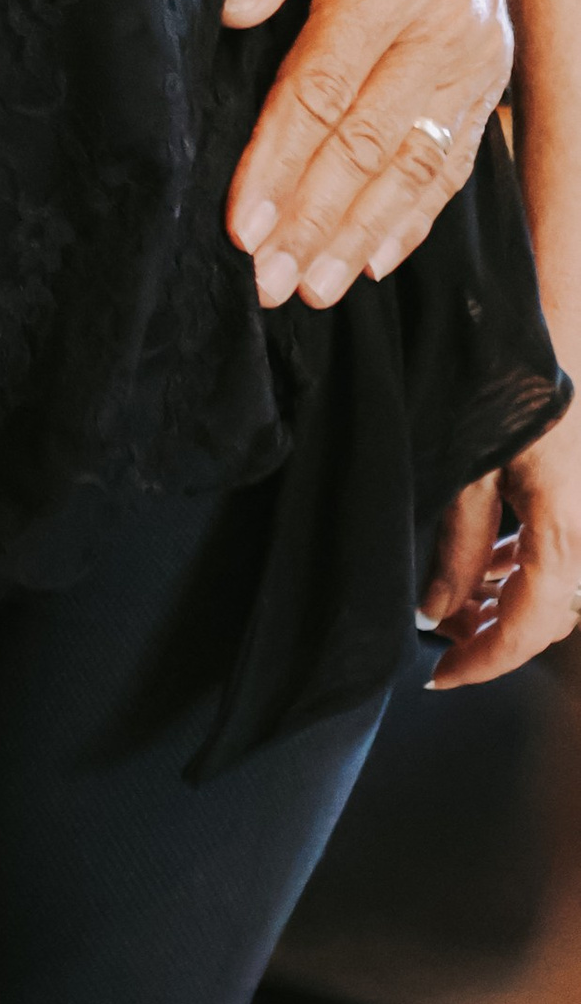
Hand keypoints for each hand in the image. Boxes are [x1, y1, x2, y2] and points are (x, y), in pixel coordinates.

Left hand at [223, 0, 511, 311]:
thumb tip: (235, 8)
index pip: (320, 92)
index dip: (277, 161)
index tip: (240, 220)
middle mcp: (442, 31)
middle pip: (366, 146)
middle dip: (312, 219)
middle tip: (266, 281)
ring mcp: (474, 59)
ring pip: (414, 167)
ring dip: (359, 235)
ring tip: (311, 287)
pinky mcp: (489, 75)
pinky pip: (453, 161)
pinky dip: (416, 217)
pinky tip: (374, 257)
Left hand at [424, 399, 580, 686]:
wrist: (557, 325)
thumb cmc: (506, 382)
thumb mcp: (469, 467)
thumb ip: (456, 544)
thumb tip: (436, 608)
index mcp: (565, 530)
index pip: (529, 627)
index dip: (485, 662)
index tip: (441, 678)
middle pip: (546, 616)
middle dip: (492, 636)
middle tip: (438, 643)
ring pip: (550, 586)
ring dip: (502, 602)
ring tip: (448, 601)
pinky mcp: (577, 496)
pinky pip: (552, 552)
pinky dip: (515, 568)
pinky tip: (479, 562)